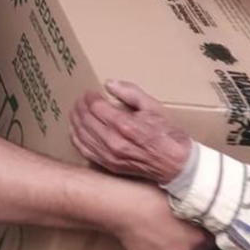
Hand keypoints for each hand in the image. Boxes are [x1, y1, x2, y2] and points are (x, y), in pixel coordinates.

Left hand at [71, 80, 191, 184]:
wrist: (174, 163)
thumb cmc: (166, 133)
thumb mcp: (152, 106)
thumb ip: (130, 92)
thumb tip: (109, 83)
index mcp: (124, 125)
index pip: (96, 107)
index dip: (90, 97)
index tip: (91, 92)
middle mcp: (113, 141)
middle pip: (85, 120)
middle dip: (80, 106)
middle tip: (81, 99)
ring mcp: (109, 155)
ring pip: (81, 135)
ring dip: (75, 120)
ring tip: (76, 111)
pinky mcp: (108, 165)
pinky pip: (84, 150)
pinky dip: (76, 138)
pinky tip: (75, 130)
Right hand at [113, 182, 211, 249]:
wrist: (123, 208)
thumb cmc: (151, 197)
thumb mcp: (180, 198)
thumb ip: (194, 210)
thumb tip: (201, 211)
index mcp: (195, 238)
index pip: (210, 241)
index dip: (204, 231)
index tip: (199, 224)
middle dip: (189, 240)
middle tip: (179, 225)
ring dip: (171, 246)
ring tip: (160, 230)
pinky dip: (154, 249)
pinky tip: (147, 236)